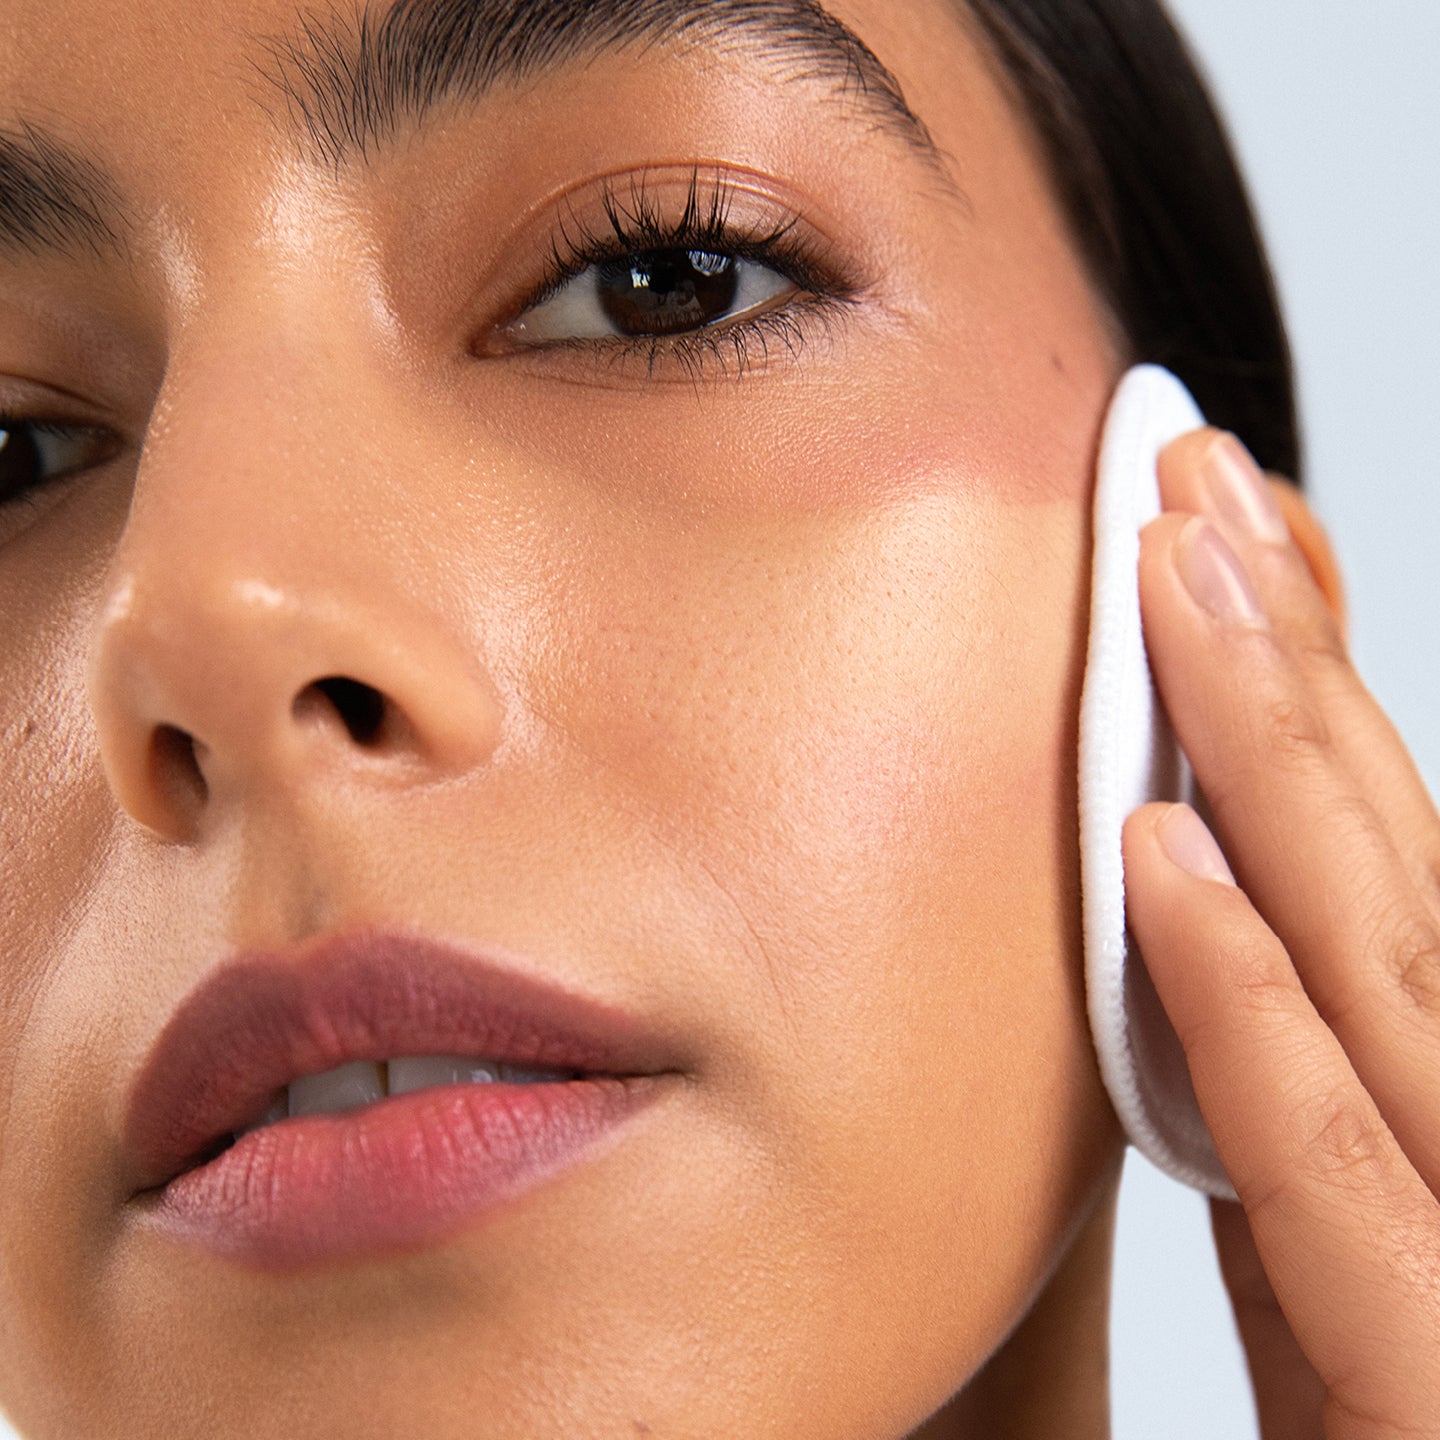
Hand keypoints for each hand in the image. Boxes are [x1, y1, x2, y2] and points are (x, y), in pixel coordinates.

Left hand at [1121, 430, 1439, 1439]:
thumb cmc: (1383, 1408)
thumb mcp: (1305, 1232)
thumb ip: (1255, 1084)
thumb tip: (1180, 919)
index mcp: (1428, 1085)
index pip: (1370, 850)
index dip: (1302, 683)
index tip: (1218, 538)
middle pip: (1377, 849)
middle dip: (1285, 653)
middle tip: (1188, 480)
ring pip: (1371, 946)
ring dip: (1267, 746)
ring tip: (1175, 573)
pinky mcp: (1430, 1366)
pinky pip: (1327, 1151)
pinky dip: (1247, 995)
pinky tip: (1161, 856)